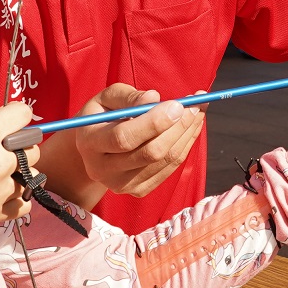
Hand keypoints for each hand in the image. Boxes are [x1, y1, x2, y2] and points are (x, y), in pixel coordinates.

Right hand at [0, 103, 35, 235]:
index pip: (21, 113)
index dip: (15, 115)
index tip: (8, 121)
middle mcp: (1, 158)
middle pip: (32, 148)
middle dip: (20, 148)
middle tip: (0, 154)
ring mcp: (4, 187)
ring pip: (33, 175)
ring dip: (20, 174)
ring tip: (0, 179)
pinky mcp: (1, 212)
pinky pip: (26, 202)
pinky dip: (19, 199)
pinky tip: (2, 198)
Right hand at [61, 84, 202, 198]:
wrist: (94, 149)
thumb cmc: (103, 115)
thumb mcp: (107, 98)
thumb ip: (128, 96)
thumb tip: (155, 98)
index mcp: (90, 143)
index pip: (124, 138)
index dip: (154, 122)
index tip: (178, 105)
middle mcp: (103, 170)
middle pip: (149, 153)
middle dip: (177, 127)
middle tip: (195, 104)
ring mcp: (121, 185)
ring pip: (165, 160)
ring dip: (187, 133)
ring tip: (198, 110)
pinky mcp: (138, 190)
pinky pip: (170, 167)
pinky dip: (185, 145)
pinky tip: (191, 126)